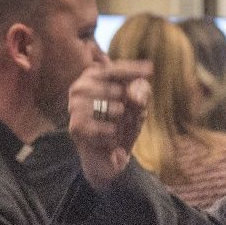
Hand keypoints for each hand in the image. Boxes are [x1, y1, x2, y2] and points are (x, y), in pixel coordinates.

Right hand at [69, 61, 153, 190]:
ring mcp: (74, 106)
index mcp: (93, 75)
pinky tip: (110, 138)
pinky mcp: (76, 126)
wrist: (105, 155)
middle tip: (125, 115)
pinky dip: (114, 135)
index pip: (115, 69)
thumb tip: (136, 98)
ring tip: (116, 126)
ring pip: (114, 110)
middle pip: (118, 90)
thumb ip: (141, 91)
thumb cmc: (121, 121)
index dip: (133, 70)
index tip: (151, 69)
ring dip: (122, 121)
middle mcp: (80, 87)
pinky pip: (108, 129)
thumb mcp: (137, 103)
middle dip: (130, 105)